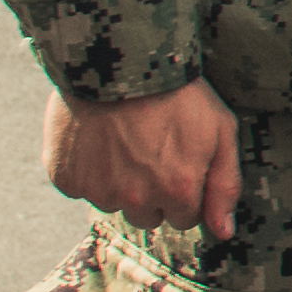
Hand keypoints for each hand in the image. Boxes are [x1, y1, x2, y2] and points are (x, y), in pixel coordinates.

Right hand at [48, 81, 243, 236]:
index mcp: (177, 191)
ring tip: (122, 138)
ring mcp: (98, 190)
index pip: (184, 218)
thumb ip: (224, 186)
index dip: (183, 188)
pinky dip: (86, 169)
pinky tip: (96, 138)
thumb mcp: (220, 130)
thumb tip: (224, 233)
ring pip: (113, 202)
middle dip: (152, 190)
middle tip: (150, 148)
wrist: (120, 59)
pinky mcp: (66, 178)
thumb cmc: (177, 92)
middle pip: (148, 216)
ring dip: (119, 180)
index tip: (178, 160)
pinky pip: (79, 187)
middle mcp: (137, 199)